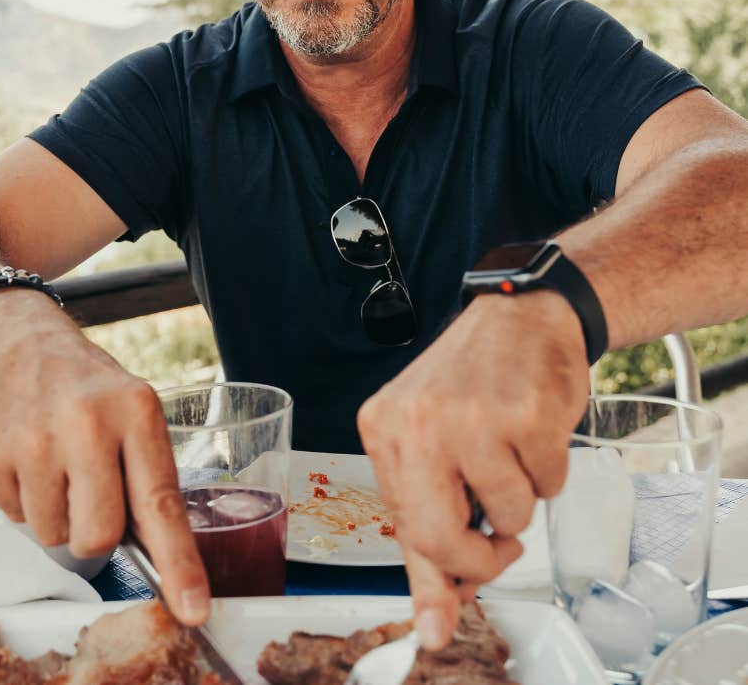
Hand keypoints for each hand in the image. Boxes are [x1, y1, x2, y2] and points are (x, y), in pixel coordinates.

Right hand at [0, 290, 209, 624]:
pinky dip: (24, 499)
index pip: (160, 502)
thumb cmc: (83, 378)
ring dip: (58, 513)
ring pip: (54, 534)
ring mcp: (33, 442)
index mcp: (135, 410)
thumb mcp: (131, 405)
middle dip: (97, 532)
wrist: (12, 336)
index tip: (193, 606)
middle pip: (100, 537)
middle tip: (92, 491)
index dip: (179, 562)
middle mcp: (86, 425)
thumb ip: (144, 468)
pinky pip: (14, 518)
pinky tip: (28, 456)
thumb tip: (156, 547)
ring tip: (57, 461)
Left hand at [357, 290, 590, 648]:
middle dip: (480, 557)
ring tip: (513, 448)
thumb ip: (431, 529)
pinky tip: (534, 428)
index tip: (442, 616)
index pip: (405, 528)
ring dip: (522, 501)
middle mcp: (417, 422)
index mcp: (383, 429)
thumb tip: (435, 619)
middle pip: (440, 537)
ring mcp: (470, 417)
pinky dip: (550, 472)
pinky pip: (548, 486)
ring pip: (508, 516)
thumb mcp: (432, 444)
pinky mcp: (524, 414)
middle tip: (500, 543)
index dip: (437, 576)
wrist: (521, 314)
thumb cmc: (475, 383)